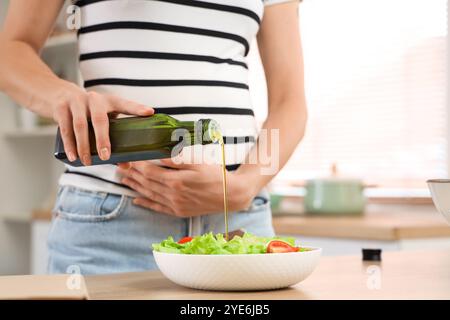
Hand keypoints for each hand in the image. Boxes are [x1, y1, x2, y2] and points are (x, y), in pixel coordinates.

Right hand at [51, 82, 153, 164]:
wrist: (58, 95)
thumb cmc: (88, 112)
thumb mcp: (102, 119)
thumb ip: (113, 138)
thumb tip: (127, 165)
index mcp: (110, 101)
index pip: (125, 104)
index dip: (137, 108)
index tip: (149, 112)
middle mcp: (94, 99)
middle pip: (100, 120)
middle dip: (103, 140)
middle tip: (106, 157)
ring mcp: (76, 102)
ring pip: (80, 126)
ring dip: (84, 146)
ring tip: (87, 162)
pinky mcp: (61, 107)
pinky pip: (65, 128)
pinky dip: (69, 144)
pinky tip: (73, 157)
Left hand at [117, 159, 255, 216]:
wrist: (230, 195)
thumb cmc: (216, 175)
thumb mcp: (197, 163)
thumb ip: (176, 160)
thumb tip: (157, 155)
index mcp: (176, 181)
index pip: (149, 171)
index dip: (136, 165)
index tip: (127, 158)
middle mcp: (172, 195)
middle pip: (146, 183)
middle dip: (131, 175)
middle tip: (119, 167)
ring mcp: (175, 205)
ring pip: (149, 195)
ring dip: (134, 187)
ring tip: (123, 180)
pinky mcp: (178, 211)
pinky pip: (157, 208)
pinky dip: (146, 203)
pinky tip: (136, 200)